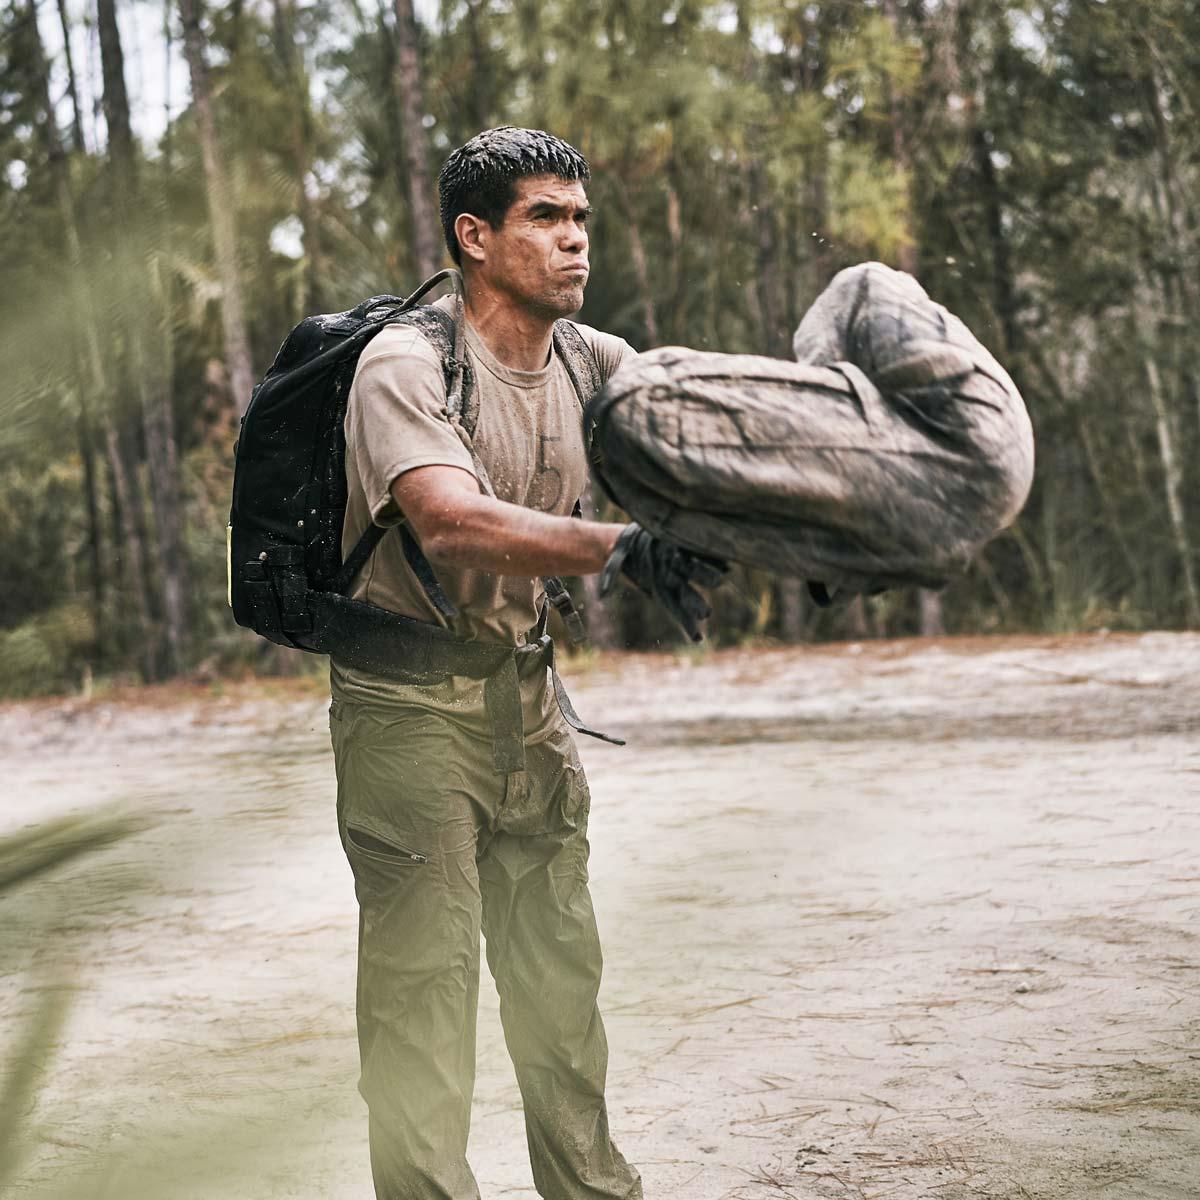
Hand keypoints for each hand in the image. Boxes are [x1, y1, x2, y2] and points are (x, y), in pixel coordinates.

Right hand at [599, 523, 726, 642]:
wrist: (634, 537)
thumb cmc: (623, 553)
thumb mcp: (614, 563)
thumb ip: (610, 577)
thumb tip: (602, 595)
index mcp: (658, 586)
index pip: (673, 608)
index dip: (685, 623)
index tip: (697, 638)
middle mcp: (672, 577)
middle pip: (687, 594)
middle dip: (696, 603)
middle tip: (706, 614)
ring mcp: (680, 562)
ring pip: (696, 572)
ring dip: (709, 576)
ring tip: (721, 579)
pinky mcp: (684, 545)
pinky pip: (699, 552)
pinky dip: (710, 556)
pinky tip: (724, 560)